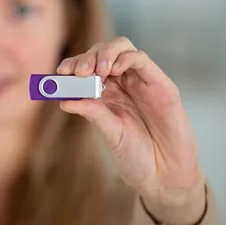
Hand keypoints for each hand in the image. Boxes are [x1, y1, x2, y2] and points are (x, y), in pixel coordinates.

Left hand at [57, 37, 205, 224]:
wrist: (165, 176)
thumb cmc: (136, 155)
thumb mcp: (110, 133)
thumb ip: (93, 113)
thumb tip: (64, 101)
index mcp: (106, 93)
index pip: (87, 67)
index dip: (73, 65)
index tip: (61, 72)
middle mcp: (122, 84)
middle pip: (102, 52)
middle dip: (88, 57)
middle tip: (81, 72)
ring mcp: (141, 82)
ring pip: (122, 48)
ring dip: (106, 53)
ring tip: (97, 70)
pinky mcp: (161, 85)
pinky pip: (142, 60)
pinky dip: (127, 58)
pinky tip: (115, 68)